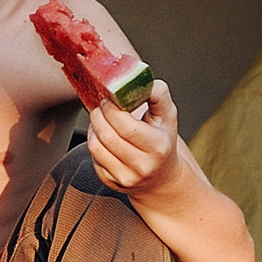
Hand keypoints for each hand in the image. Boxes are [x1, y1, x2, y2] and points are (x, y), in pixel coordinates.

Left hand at [87, 79, 183, 196]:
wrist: (162, 177)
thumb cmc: (163, 140)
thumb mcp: (167, 115)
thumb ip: (157, 93)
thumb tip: (138, 79)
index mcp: (158, 147)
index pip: (126, 127)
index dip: (112, 109)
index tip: (109, 98)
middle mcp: (142, 166)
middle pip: (107, 136)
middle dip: (99, 115)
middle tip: (102, 105)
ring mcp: (126, 178)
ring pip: (95, 146)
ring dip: (93, 127)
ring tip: (102, 119)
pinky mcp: (111, 182)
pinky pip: (93, 157)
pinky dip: (94, 141)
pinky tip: (104, 136)